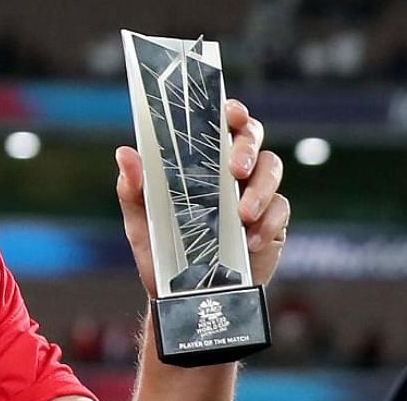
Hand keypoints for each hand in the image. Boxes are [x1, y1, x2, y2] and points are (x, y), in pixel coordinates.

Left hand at [115, 99, 289, 294]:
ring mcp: (256, 194)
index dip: (230, 111)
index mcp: (201, 160)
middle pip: (253, 137)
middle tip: (235, 169)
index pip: (220, 122)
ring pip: (273, 170)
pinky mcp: (273, 222)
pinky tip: (250, 240)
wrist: (182, 295)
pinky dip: (269, 223)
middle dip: (247, 147)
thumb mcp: (141, 219)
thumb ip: (132, 188)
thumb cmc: (161, 248)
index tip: (230, 112)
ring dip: (261, 190)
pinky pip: (281, 211)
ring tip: (241, 215)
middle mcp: (231, 170)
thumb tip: (124, 153)